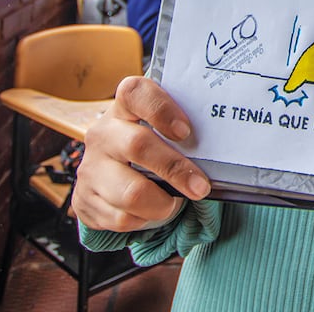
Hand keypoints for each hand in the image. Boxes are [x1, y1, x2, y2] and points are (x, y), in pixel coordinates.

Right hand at [71, 76, 211, 231]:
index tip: (186, 131)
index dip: (161, 109)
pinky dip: (144, 220)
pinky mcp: (84, 199)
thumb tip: (228, 144)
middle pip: (138, 146)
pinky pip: (121, 218)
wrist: (111, 178)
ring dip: (162, 204)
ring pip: (131, 192)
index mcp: (124, 108)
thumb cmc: (152, 149)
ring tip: (174, 203)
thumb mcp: (163, 134)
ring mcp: (90, 167)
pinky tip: (149, 211)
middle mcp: (103, 134)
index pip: (135, 92)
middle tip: (201, 187)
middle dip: (176, 169)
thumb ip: (184, 133)